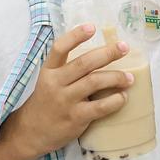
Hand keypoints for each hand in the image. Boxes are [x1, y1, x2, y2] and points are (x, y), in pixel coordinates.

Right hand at [9, 25, 132, 157]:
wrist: (30, 132)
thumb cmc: (45, 103)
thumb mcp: (48, 81)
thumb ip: (67, 69)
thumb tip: (99, 55)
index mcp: (48, 71)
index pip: (59, 48)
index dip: (76, 36)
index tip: (92, 27)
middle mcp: (55, 83)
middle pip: (84, 63)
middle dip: (107, 53)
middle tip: (124, 47)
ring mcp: (65, 101)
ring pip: (94, 82)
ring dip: (116, 77)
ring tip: (129, 78)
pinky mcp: (75, 118)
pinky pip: (100, 106)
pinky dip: (115, 100)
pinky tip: (122, 97)